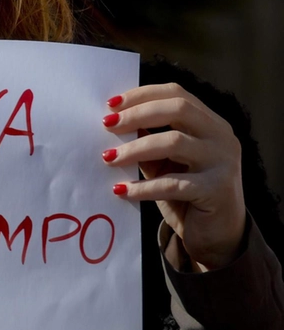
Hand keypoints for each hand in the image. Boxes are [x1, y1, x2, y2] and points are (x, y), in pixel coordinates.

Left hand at [102, 83, 247, 271]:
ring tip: (108, 158)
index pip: (177, 94)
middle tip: (106, 125)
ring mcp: (224, 161)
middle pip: (178, 109)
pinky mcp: (218, 189)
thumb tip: (114, 122)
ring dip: (135, 149)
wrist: (216, 235)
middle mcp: (221, 136)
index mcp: (210, 122)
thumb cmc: (186, 194)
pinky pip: (173, 184)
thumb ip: (148, 140)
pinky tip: (122, 190)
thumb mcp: (165, 163)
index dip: (142, 95)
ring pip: (174, 142)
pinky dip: (143, 186)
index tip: (110, 104)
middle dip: (137, 114)